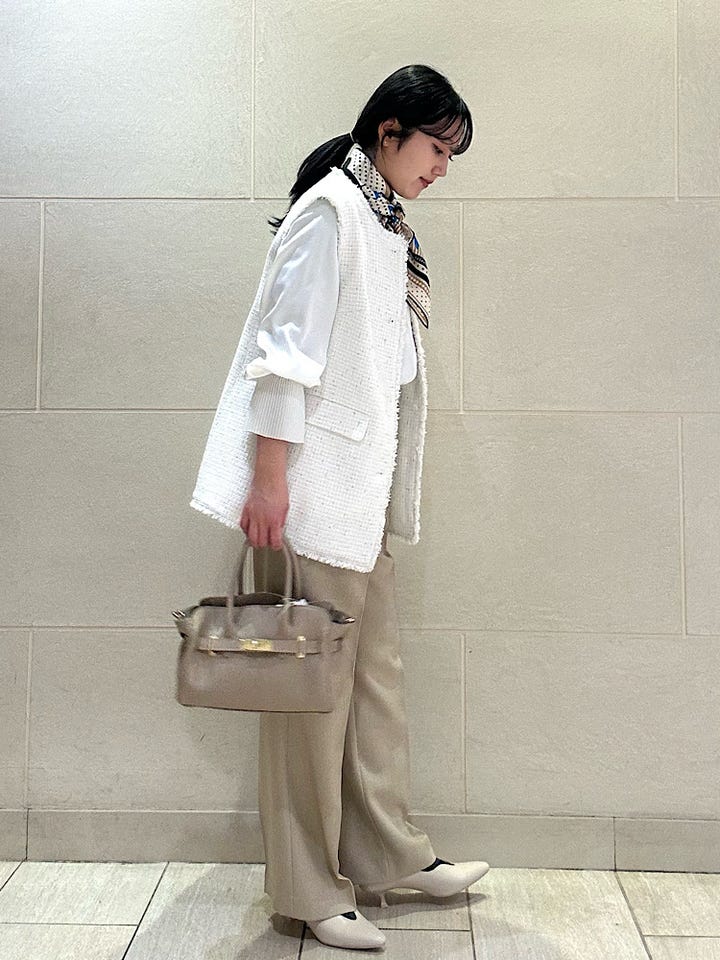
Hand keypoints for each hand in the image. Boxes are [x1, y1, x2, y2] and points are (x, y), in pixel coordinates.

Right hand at [239, 435, 289, 549]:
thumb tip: (278, 530)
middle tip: (267, 543)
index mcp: (274, 520)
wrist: (269, 477)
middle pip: (260, 541)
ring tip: (258, 540)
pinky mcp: (246, 510)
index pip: (274, 540)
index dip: (275, 545)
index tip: (276, 545)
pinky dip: (246, 530)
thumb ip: (280, 521)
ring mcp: (253, 515)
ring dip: (254, 541)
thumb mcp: (285, 508)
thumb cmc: (278, 489)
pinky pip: (243, 525)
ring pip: (250, 536)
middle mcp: (262, 520)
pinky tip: (249, 530)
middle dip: (264, 545)